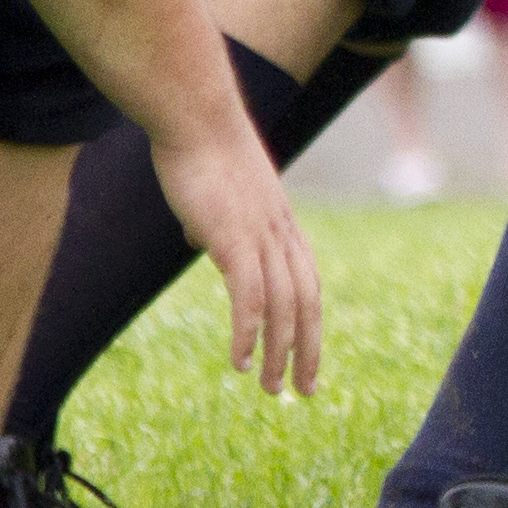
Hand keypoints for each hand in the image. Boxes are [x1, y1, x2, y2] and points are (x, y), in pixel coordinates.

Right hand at [152, 114, 321, 395]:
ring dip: (278, 352)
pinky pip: (250, 295)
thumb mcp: (218, 196)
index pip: (308, 284)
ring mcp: (261, 235)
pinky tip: (240, 360)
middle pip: (306, 302)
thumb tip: (204, 245)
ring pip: (283, 306)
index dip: (311, 324)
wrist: (195, 115)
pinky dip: (249, 331)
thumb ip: (219, 225)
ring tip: (270, 388)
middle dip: (307, 350)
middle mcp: (280, 233)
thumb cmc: (200, 151)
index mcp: (281, 225)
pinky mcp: (234, 236)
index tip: (309, 358)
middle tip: (302, 391)